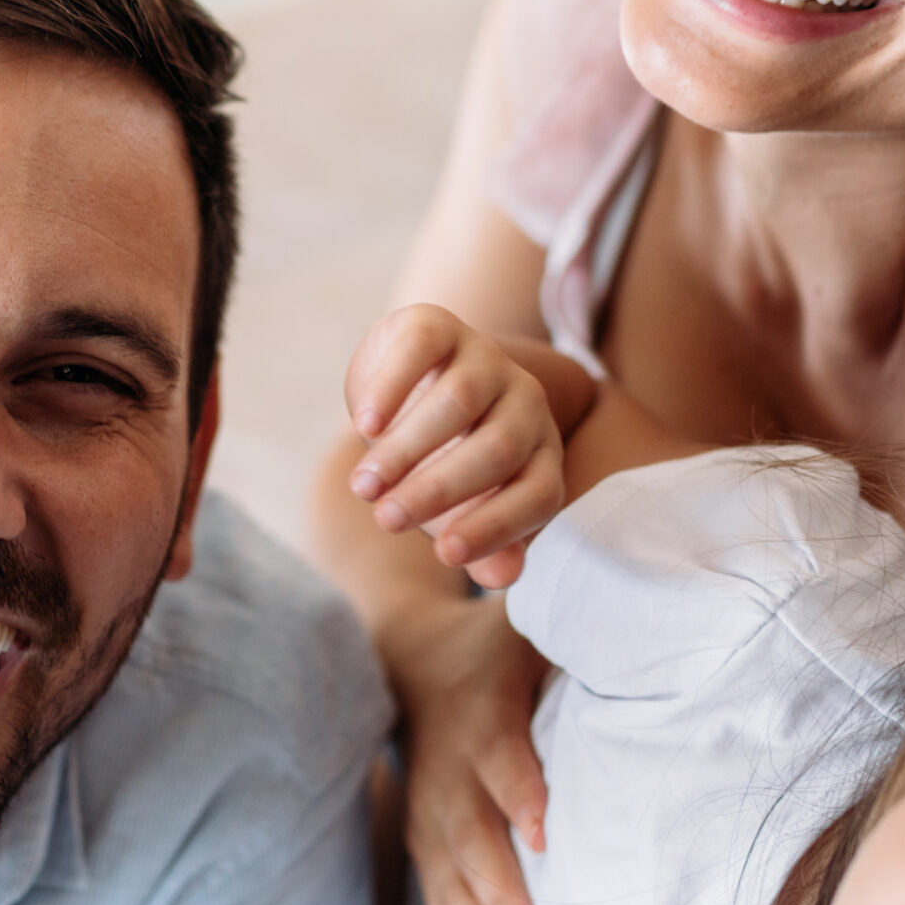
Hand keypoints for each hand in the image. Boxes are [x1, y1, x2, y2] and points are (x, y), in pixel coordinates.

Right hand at [345, 304, 565, 589]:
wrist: (410, 386)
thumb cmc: (441, 463)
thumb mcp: (462, 507)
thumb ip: (485, 544)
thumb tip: (502, 578)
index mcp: (541, 455)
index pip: (538, 494)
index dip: (497, 526)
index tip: (446, 554)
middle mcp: (527, 403)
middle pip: (499, 448)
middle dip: (439, 489)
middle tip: (385, 519)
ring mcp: (487, 359)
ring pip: (460, 401)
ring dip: (406, 448)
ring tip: (364, 486)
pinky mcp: (441, 326)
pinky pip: (423, 350)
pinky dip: (392, 387)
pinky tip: (364, 424)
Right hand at [383, 593, 554, 904]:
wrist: (407, 664)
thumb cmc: (499, 648)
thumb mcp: (532, 624)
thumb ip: (584, 629)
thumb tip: (653, 629)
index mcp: (482, 712)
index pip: (498, 753)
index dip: (518, 789)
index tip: (547, 833)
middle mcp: (449, 773)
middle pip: (471, 842)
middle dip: (504, 901)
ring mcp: (431, 821)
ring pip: (454, 895)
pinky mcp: (428, 856)